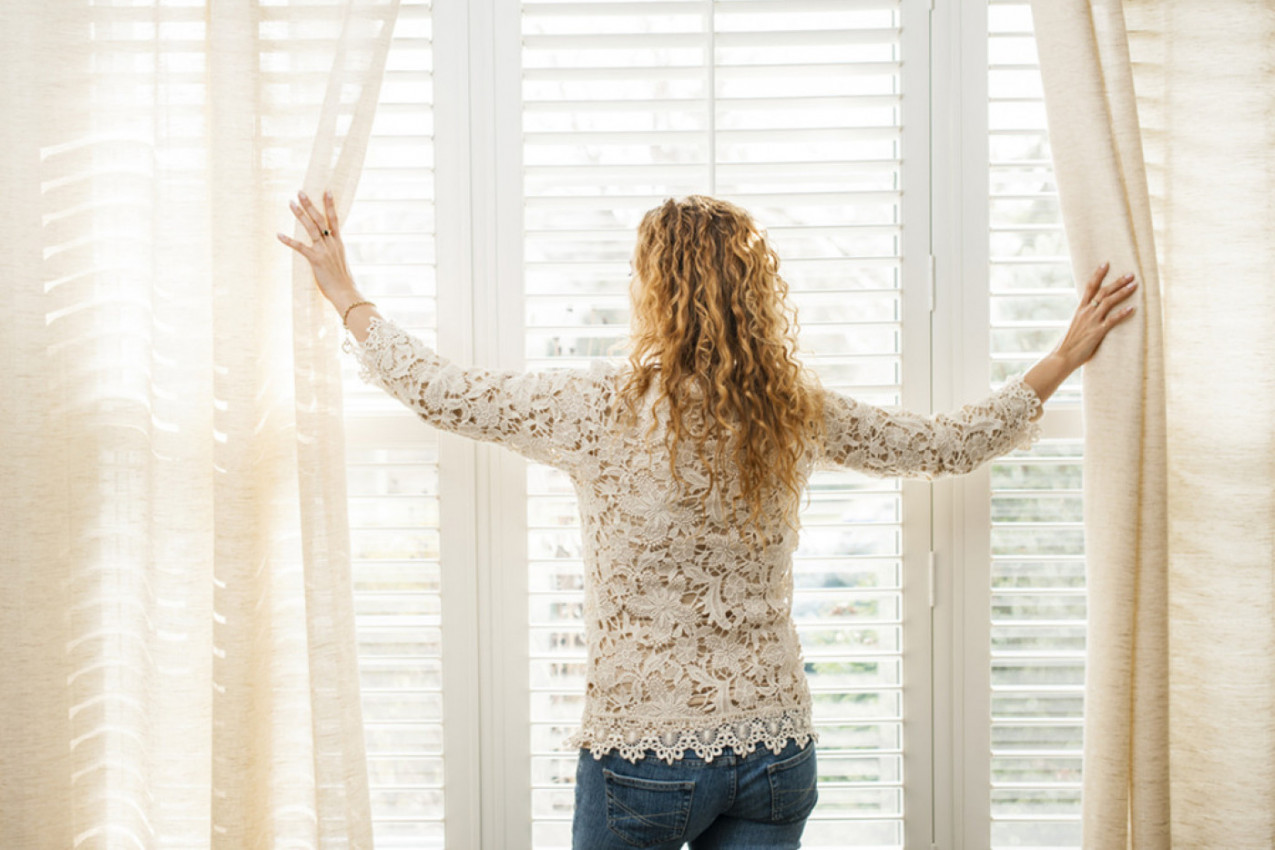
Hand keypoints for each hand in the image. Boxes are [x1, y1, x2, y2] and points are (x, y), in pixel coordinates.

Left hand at [277, 189, 356, 304]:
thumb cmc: (343, 281)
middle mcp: (332, 244)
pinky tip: (278, 234)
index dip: (330, 205)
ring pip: (311, 228)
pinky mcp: (316, 260)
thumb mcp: (340, 262)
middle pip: (320, 219)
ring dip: (300, 215)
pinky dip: (289, 241)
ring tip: (291, 203)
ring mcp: (324, 251)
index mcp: (339, 243)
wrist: (346, 293)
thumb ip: (334, 252)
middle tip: (300, 192)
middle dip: (310, 205)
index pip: (335, 219)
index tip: (327, 190)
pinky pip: (300, 248)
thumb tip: (329, 249)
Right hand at [1055, 261, 1138, 369]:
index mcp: (1079, 310)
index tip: (1106, 263)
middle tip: (1131, 274)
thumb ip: (1083, 320)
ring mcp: (1091, 322)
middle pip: (1103, 292)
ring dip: (1123, 292)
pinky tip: (1133, 308)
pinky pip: (1112, 320)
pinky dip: (1123, 313)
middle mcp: (1085, 312)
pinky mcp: (1097, 332)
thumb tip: (1091, 317)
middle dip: (1118, 282)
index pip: (1089, 287)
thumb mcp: (1075, 327)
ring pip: (1108, 302)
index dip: (1098, 274)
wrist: (1061, 358)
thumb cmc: (1067, 346)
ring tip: (1134, 285)